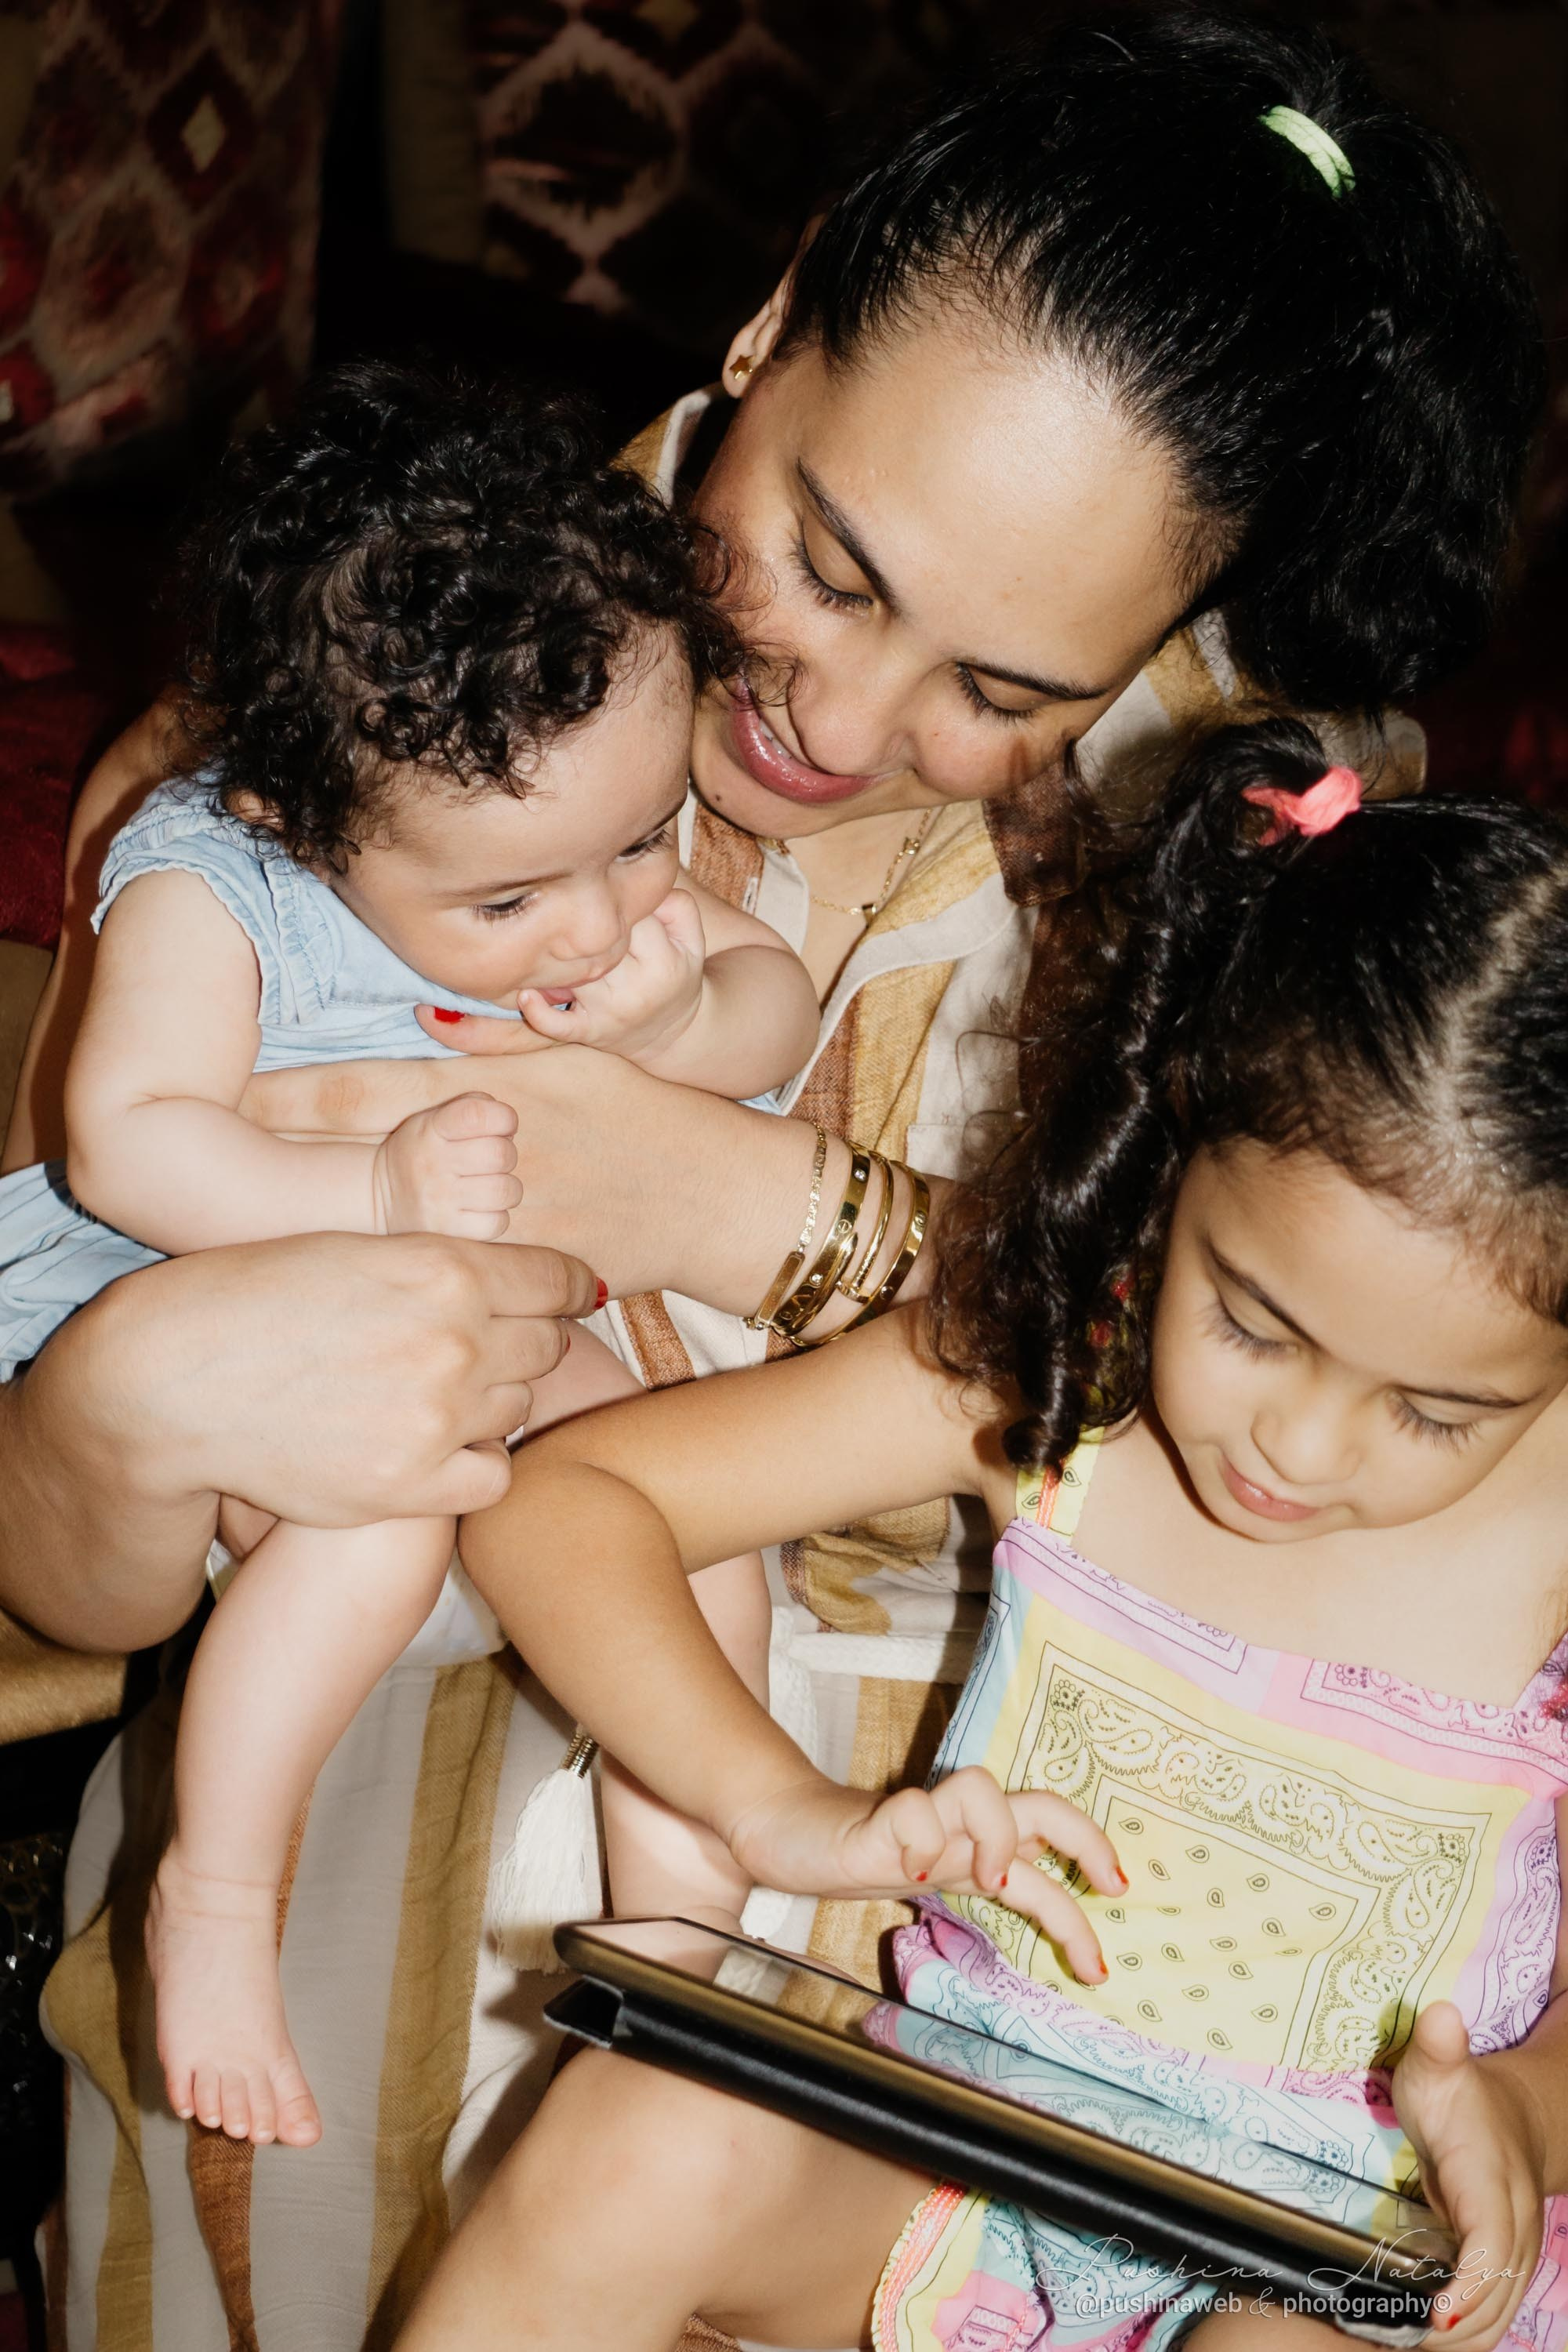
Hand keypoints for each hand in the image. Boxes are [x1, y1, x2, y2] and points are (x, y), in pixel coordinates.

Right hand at [99, 1230, 595, 1526]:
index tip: (560, 1298)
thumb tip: (545, 1280)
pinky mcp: (410, 1486)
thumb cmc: (258, 1299)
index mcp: (446, 1269)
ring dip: (490, 1400)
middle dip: (522, 1342)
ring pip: (518, 1409)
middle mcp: (455, 1343)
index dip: (563, 1289)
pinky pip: (492, 1476)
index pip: (557, 1281)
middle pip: (546, 1347)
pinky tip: (437, 1445)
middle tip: (477, 1346)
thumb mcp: (360, 1251)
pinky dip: (475, 1462)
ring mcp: (436, 1420)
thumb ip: (448, 1264)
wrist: (175, 1382)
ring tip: (433, 1392)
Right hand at [372, 1092, 520, 1238]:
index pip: (477, 1114)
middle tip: (493, 1161)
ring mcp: (440, 1201)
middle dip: (508, 1154)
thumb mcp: (432, 1120)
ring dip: (507, 1187)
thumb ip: (471, 1107)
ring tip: (490, 1185)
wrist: (379, 1197)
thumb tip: (509, 1124)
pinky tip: (482, 1209)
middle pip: (500, 1154)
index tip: (503, 1125)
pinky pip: (497, 1223)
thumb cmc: (422, 1152)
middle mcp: (433, 1165)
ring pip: (505, 1191)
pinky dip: (498, 1216)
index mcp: (430, 1130)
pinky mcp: (447, 1231)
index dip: (503, 1117)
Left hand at [516, 891, 706, 1063]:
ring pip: (572, 974)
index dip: (614, 904)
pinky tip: (526, 994)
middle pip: (596, 943)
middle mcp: (635, 989)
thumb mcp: (692, 941)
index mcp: (662, 962)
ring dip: (557, 959)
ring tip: (550, 942)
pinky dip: (538, 1013)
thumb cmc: (674, 974)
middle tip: (577, 918)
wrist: (672, 1032)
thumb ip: (678, 905)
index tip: (609, 903)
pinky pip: (558, 1025)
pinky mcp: (588, 1032)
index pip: (629, 918)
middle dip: (583, 928)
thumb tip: (641, 888)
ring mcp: (608, 1012)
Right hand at [726, 1764, 1123, 1985]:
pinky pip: (912, 1811)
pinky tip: (912, 1872)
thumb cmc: (864, 1852)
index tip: (1104, 1954)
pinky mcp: (877, 1819)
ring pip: (981, 1790)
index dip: (1090, 1877)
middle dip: (1084, 1840)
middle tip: (1108, 1887)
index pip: (1049, 1841)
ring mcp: (921, 1819)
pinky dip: (921, 1841)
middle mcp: (960, 1827)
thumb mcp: (937, 1874)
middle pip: (1039, 1804)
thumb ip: (985, 1876)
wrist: (788, 1829)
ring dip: (996, 1837)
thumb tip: (1044, 1885)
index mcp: (977, 1842)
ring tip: (983, 1883)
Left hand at [1393, 2002, 1546, 2348]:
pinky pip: (1490, 2312)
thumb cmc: (1461, 2094)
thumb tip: (1442, 2014)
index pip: (1492, 2245)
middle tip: (1387, 2334)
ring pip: (1496, 2315)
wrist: (1513, 2115)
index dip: (1469, 2286)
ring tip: (1395, 2341)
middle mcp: (1514, 2228)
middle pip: (1494, 2297)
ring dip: (1456, 2342)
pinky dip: (1463, 2334)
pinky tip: (1420, 2339)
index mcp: (1495, 2185)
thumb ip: (1438, 2048)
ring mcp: (1514, 2253)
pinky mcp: (1503, 2267)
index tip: (1437, 2316)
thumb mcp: (1438, 2067)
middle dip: (1451, 2330)